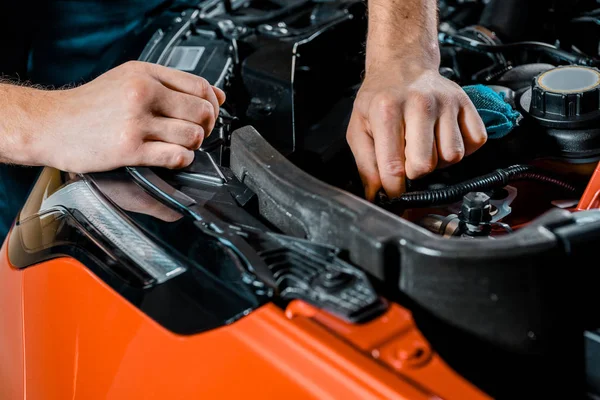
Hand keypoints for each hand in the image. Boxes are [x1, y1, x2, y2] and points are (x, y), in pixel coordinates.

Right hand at [32, 61, 224, 172]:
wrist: (49, 124)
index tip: (208, 115)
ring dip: (192, 146)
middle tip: (193, 134)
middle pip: (202, 112)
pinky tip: (171, 157)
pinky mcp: (129, 148)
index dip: (212, 105)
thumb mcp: (129, 80)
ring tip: (177, 146)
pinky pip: (176, 156)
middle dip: (205, 128)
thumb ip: (172, 85)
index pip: (200, 86)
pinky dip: (182, 160)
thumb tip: (217, 95)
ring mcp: (136, 121)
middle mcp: (142, 93)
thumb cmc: (88, 106)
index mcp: (144, 74)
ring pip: (192, 136)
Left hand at [346, 66, 486, 200]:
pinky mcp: (465, 103)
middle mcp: (419, 103)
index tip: (393, 192)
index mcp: (387, 110)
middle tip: (407, 161)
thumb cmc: (379, 99)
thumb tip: (375, 195)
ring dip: (440, 161)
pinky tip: (444, 141)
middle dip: (415, 173)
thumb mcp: (359, 128)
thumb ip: (365, 164)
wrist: (401, 65)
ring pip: (452, 156)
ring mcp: (446, 102)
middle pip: (426, 164)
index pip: (393, 166)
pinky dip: (462, 149)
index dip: (393, 189)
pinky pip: (475, 141)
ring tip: (425, 148)